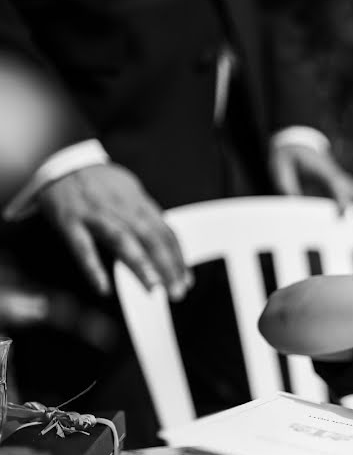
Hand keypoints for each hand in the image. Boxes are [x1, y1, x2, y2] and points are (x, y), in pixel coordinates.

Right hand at [36, 164, 192, 299]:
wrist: (63, 162)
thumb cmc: (102, 185)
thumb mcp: (131, 194)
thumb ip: (148, 217)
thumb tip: (169, 243)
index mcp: (139, 204)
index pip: (166, 232)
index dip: (178, 257)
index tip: (187, 279)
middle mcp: (122, 209)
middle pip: (151, 238)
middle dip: (167, 266)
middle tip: (177, 292)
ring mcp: (96, 215)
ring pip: (123, 240)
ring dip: (140, 265)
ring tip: (153, 288)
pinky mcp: (69, 221)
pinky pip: (82, 247)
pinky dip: (93, 268)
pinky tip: (103, 288)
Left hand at [270, 143, 352, 216]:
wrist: (297, 143)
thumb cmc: (288, 157)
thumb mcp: (281, 168)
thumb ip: (287, 185)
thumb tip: (294, 204)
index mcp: (323, 171)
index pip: (336, 186)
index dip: (341, 199)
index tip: (345, 214)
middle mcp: (338, 176)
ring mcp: (343, 180)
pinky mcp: (344, 185)